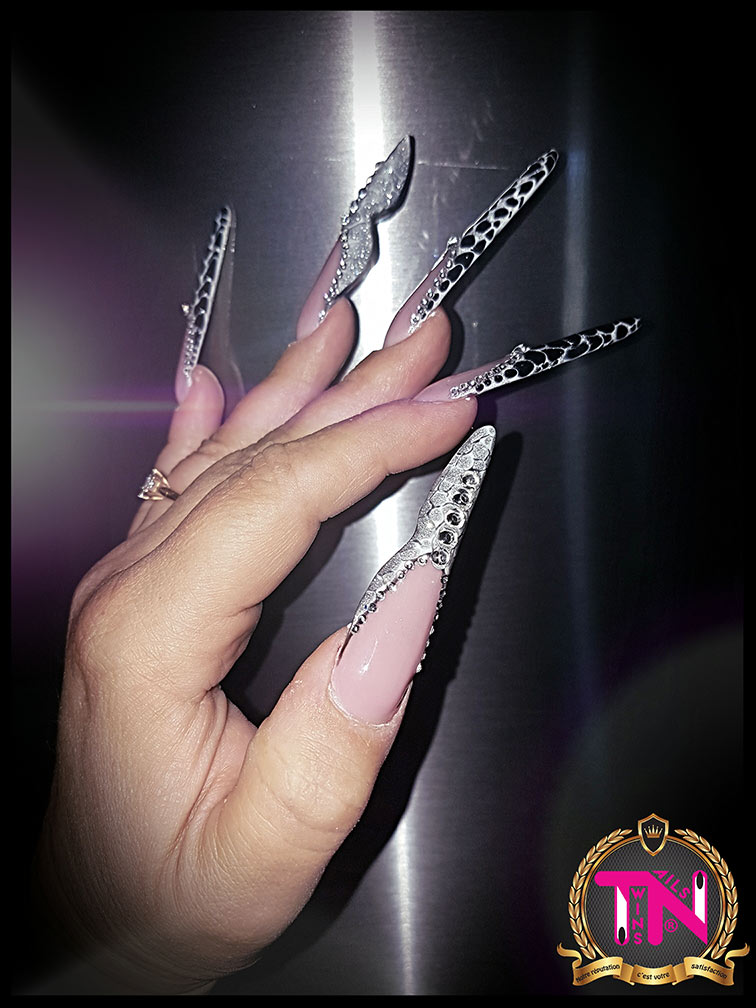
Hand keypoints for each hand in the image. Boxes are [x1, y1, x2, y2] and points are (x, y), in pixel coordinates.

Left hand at [36, 295, 476, 992]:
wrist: (96, 913)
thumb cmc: (171, 889)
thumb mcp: (270, 845)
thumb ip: (340, 731)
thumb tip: (408, 603)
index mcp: (155, 632)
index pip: (279, 499)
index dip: (373, 443)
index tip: (449, 410)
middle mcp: (132, 585)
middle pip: (258, 456)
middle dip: (354, 391)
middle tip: (424, 338)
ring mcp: (131, 581)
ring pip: (224, 454)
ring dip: (296, 387)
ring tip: (341, 326)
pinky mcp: (143, 593)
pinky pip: (176, 485)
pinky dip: (206, 423)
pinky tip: (213, 385)